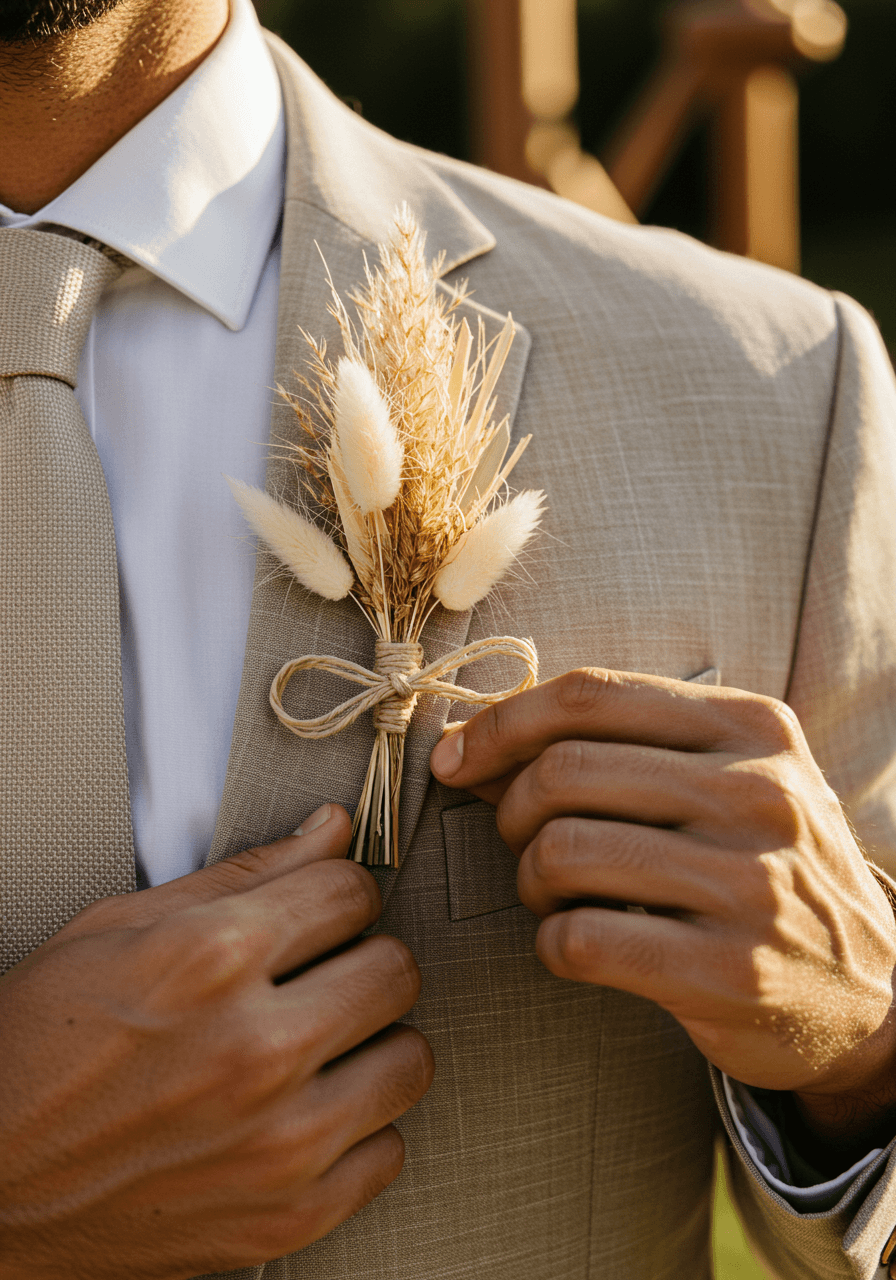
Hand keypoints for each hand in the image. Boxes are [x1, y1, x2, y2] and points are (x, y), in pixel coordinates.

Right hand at [0, 805, 432, 1279]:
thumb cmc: (34, 1052)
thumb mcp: (120, 928)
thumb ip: (242, 873)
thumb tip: (325, 830)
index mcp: (211, 958)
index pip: (351, 890)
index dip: (338, 890)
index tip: (326, 907)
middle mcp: (255, 1049)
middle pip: (396, 969)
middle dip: (365, 956)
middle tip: (327, 971)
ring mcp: (278, 1142)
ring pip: (410, 1059)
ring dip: (373, 1042)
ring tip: (323, 1042)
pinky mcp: (286, 1217)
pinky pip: (388, 1150)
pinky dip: (359, 1128)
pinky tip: (310, 1109)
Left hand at [431, 669, 895, 1154]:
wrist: (873, 991)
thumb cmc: (766, 868)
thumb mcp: (725, 780)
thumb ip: (618, 747)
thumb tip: (475, 744)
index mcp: (752, 728)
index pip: (590, 695)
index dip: (500, 722)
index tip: (456, 758)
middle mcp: (760, 795)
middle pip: (563, 772)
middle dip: (509, 808)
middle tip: (518, 838)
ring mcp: (751, 885)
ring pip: (562, 853)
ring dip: (529, 879)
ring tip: (553, 894)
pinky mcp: (730, 971)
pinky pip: (581, 940)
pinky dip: (552, 944)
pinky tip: (578, 945)